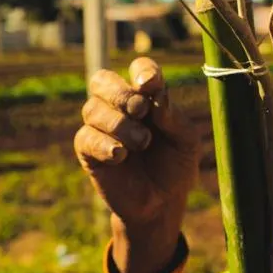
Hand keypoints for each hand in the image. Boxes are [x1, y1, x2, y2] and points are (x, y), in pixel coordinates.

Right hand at [75, 57, 200, 272]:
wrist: (162, 203)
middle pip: (103, 80)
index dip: (142, 70)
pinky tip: (120, 155)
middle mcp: (120, 106)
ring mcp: (101, 127)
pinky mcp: (88, 151)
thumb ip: (174, 118)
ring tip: (143, 143)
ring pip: (93, 109)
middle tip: (141, 110)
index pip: (139, 69)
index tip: (149, 83)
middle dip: (121, 93)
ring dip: (119, 124)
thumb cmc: (176, 165)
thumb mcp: (186, 141)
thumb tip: (156, 96)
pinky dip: (104, 143)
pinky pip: (85, 137)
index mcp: (147, 96)